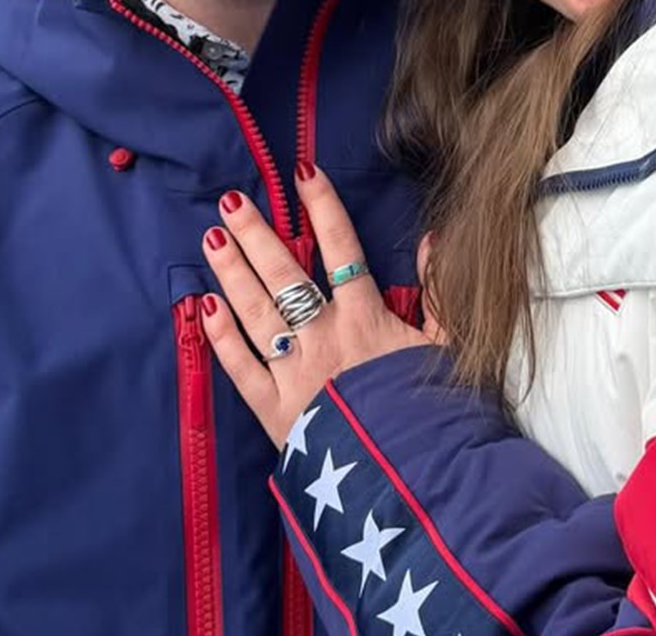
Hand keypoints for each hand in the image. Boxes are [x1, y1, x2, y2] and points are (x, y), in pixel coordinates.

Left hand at [201, 164, 431, 446]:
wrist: (417, 483)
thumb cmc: (435, 413)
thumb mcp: (451, 348)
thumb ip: (440, 293)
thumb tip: (432, 240)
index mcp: (366, 318)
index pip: (341, 247)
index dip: (321, 206)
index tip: (302, 172)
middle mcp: (324, 336)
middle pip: (285, 274)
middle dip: (256, 234)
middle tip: (229, 201)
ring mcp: (295, 372)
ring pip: (257, 312)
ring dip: (232, 274)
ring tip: (211, 239)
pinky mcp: (276, 411)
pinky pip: (242, 368)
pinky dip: (222, 338)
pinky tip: (205, 308)